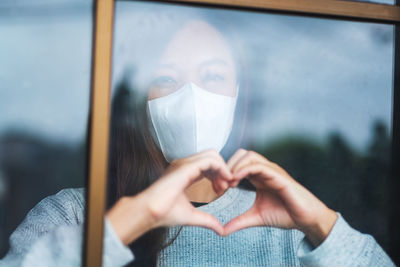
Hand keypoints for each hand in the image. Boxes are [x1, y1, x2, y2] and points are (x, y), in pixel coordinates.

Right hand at [106, 149, 232, 244]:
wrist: (149, 212)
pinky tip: (224, 181)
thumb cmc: (163, 213)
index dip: (218, 175)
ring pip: (212, 155)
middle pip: (212, 157)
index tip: (222, 190)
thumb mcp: (191, 216)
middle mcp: (185, 165)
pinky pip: (210, 160)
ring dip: (223, 168)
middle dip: (223, 170)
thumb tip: (221, 230)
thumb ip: (207, 220)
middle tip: (227, 187)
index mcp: (185, 173)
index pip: (207, 165)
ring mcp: (185, 164)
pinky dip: (221, 168)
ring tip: (226, 185)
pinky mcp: (186, 167)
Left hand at [223, 149, 337, 245]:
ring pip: (249, 156)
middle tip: (221, 182)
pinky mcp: (278, 175)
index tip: (218, 187)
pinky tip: (236, 180)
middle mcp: (264, 170)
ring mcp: (272, 170)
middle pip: (242, 154)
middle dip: (228, 164)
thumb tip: (222, 231)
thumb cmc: (285, 215)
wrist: (305, 219)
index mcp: (258, 176)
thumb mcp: (256, 217)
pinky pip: (259, 166)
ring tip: (228, 182)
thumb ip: (239, 221)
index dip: (226, 171)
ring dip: (235, 166)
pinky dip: (245, 169)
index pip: (238, 163)